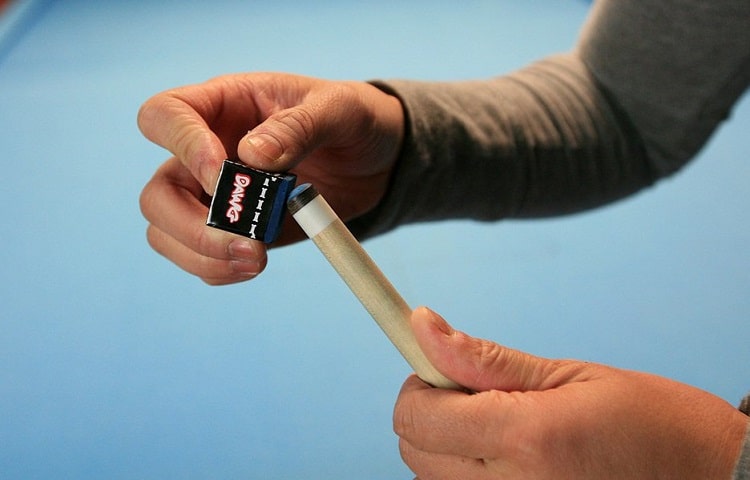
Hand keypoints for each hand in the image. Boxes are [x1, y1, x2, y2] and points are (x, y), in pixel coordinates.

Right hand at [137, 73, 403, 283]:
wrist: (373, 161)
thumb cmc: (350, 121)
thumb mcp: (338, 109)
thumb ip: (298, 127)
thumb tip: (253, 156)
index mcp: (222, 106)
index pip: (165, 116)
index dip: (183, 147)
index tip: (224, 175)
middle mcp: (205, 153)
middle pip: (158, 192)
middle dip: (190, 226)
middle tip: (245, 242)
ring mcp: (214, 197)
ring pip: (167, 233)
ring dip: (203, 255)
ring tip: (257, 261)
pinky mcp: (232, 232)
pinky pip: (200, 259)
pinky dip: (220, 269)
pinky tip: (256, 264)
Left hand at [394, 307, 747, 478]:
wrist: (708, 478)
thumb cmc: (651, 419)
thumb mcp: (569, 374)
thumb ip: (486, 358)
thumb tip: (422, 326)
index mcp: (528, 440)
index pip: (416, 417)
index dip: (419, 381)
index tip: (441, 364)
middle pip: (414, 449)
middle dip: (430, 411)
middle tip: (479, 393)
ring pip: (432, 478)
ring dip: (448, 443)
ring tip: (503, 424)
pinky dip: (468, 471)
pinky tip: (508, 455)